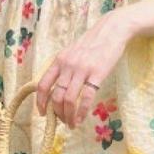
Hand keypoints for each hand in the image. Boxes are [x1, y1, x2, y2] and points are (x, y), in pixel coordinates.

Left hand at [36, 8, 134, 128]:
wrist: (112, 30)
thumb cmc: (93, 42)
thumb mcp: (72, 51)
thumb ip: (64, 66)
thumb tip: (58, 88)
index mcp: (59, 60)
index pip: (43, 85)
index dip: (41, 102)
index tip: (43, 114)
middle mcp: (68, 65)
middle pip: (56, 96)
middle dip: (57, 113)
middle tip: (63, 122)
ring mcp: (82, 69)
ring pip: (69, 99)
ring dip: (69, 116)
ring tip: (72, 124)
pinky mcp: (97, 74)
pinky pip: (86, 97)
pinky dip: (81, 112)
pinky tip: (81, 118)